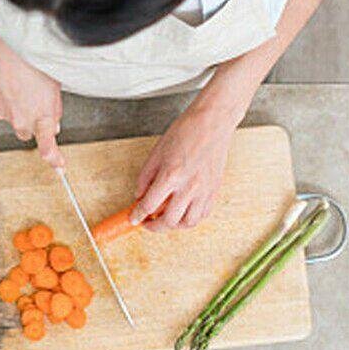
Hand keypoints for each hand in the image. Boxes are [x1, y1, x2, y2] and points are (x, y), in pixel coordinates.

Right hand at [0, 24, 63, 166]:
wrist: (2, 45)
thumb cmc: (30, 60)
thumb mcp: (54, 85)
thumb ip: (54, 110)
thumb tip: (53, 124)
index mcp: (41, 115)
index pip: (48, 146)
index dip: (54, 159)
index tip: (59, 166)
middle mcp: (20, 118)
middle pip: (28, 130)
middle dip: (33, 121)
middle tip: (37, 100)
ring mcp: (3, 112)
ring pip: (13, 116)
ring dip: (18, 105)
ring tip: (23, 82)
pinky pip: (0, 104)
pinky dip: (5, 96)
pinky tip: (10, 79)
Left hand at [131, 102, 236, 230]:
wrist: (212, 122)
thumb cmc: (185, 131)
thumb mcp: (157, 152)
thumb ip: (146, 177)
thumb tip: (140, 196)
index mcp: (171, 175)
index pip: (149, 205)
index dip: (138, 215)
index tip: (134, 218)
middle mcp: (189, 187)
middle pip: (168, 221)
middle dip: (154, 226)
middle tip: (148, 222)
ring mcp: (204, 190)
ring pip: (188, 223)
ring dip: (174, 226)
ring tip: (166, 219)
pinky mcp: (214, 190)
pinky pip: (203, 215)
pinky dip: (191, 219)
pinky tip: (183, 212)